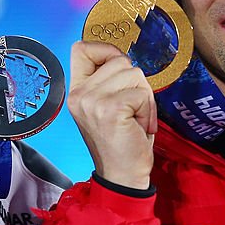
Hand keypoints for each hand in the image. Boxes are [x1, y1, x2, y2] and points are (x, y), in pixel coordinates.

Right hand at [67, 41, 156, 189]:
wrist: (123, 176)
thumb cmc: (122, 140)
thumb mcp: (106, 106)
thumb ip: (108, 81)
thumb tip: (124, 60)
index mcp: (76, 91)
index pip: (81, 48)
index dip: (106, 50)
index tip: (120, 68)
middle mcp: (79, 94)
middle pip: (120, 60)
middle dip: (136, 82)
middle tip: (133, 110)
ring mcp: (92, 101)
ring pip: (134, 74)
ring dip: (144, 97)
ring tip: (135, 119)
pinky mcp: (111, 109)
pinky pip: (142, 93)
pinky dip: (148, 110)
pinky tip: (139, 127)